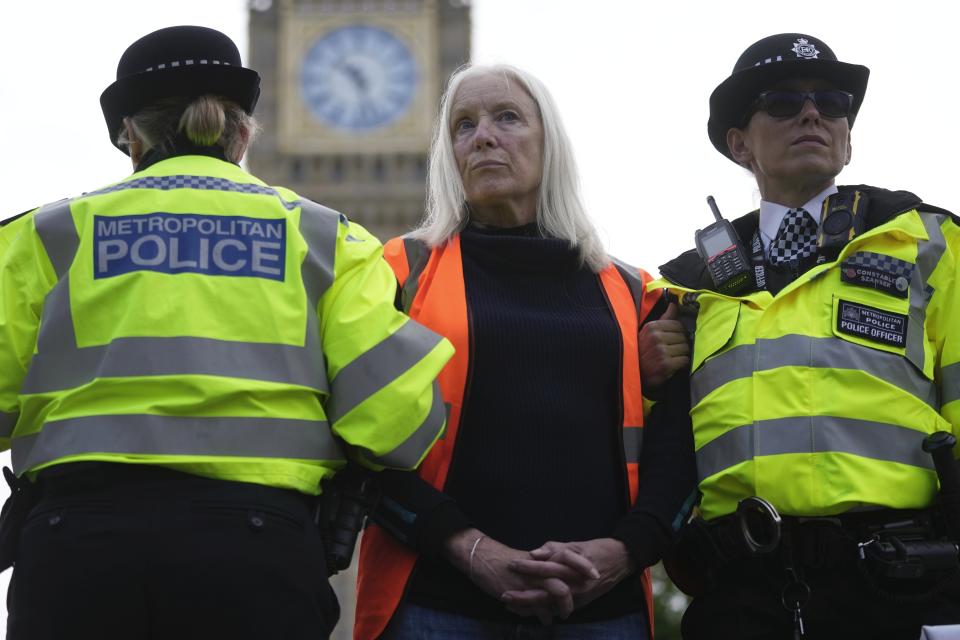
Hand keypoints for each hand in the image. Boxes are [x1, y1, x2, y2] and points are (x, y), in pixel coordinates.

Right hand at [443, 528, 577, 624]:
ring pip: (558, 594)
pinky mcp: (522, 590)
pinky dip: (544, 616)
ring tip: (563, 616)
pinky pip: (539, 607)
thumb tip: (555, 580)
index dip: (583, 566)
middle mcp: (541, 567)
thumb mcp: (527, 561)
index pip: (570, 558)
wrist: (483, 558)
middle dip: (580, 592)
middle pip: (569, 578)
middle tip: (581, 603)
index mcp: (544, 557)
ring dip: (563, 608)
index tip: (594, 576)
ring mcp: (533, 579)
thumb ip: (542, 568)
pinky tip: (544, 620)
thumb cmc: (505, 560)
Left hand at [502, 538, 635, 614]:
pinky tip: (527, 611)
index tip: (511, 564)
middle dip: (524, 595)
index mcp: (573, 568)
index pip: (546, 568)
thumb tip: (534, 553)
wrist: (620, 561)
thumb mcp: (575, 545)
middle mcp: (575, 586)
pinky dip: (543, 611)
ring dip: (530, 607)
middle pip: (545, 593)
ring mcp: (578, 597)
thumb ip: (554, 548)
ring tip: (511, 606)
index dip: (528, 567)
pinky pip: (557, 610)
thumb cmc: (595, 550)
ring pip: (550, 606)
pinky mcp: (580, 604)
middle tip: (504, 594)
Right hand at [639, 303, 689, 388]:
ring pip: (685, 348)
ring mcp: (661, 351)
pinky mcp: (666, 365)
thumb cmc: (642, 351)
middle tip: (671, 350)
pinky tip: (672, 365)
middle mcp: (656, 337)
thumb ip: (664, 318)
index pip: (678, 325)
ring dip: (681, 354)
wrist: (632, 373)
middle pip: (683, 337)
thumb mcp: (648, 332)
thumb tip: (674, 304)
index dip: (679, 333)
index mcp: (652, 327)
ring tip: (671, 357)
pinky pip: (684, 360)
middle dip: (680, 344)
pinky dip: (681, 364)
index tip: (673, 339)